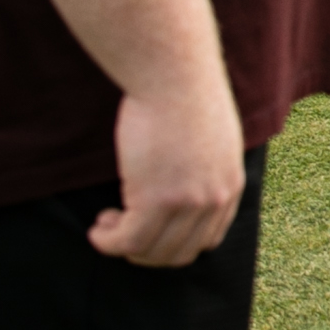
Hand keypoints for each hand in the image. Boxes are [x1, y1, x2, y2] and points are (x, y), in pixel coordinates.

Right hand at [91, 81, 245, 265]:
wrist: (173, 77)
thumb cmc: (185, 97)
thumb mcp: (212, 138)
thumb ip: (205, 168)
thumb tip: (182, 183)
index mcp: (231, 186)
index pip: (208, 240)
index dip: (174, 243)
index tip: (150, 233)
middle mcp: (214, 200)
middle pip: (179, 253)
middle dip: (147, 252)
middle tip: (123, 233)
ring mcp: (187, 203)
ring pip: (151, 251)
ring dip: (124, 247)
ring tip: (107, 226)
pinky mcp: (156, 200)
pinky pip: (128, 240)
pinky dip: (108, 242)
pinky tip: (98, 228)